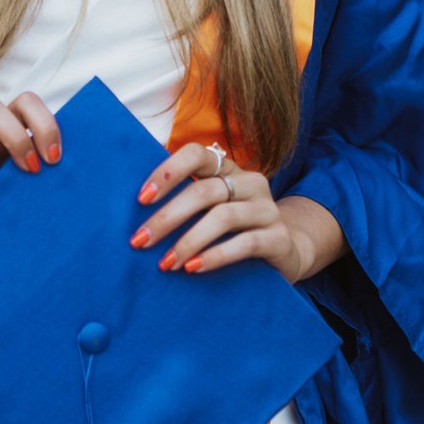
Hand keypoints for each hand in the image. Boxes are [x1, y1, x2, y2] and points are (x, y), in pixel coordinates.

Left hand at [127, 143, 339, 284]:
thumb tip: (137, 213)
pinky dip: (215, 256)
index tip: (142, 199)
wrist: (286, 252)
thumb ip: (186, 203)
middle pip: (204, 191)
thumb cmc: (235, 230)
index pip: (197, 154)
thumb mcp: (212, 210)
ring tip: (165, 263)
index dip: (168, 172)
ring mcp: (268, 209)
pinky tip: (194, 268)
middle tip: (140, 241)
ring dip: (187, 241)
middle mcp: (251, 183)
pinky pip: (245, 243)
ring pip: (223, 217)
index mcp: (229, 169)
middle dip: (167, 217)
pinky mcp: (279, 238)